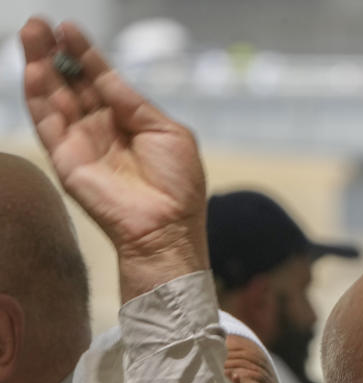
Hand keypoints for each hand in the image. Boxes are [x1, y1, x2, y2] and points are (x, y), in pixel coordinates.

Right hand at [20, 18, 207, 298]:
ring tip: (30, 34)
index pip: (100, 80)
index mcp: (129, 120)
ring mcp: (81, 143)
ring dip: (39, 65)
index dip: (85, 54)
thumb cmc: (179, 184)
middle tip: (40, 23)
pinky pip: (47, 124)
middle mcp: (101, 128)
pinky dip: (38, 98)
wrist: (169, 226)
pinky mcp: (65, 161)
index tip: (70, 28)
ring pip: (53, 98)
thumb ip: (133, 102)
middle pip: (71, 83)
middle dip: (54, 52)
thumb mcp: (166, 131)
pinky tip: (34, 71)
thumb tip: (106, 73)